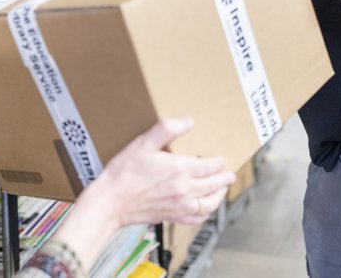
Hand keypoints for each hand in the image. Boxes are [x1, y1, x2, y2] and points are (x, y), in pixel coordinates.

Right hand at [90, 117, 234, 226]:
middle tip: (229, 174)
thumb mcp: (143, 144)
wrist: (111, 202)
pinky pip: (197, 218)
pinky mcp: (172, 217)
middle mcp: (184, 190)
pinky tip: (205, 209)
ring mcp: (180, 206)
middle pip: (213, 184)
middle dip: (224, 178)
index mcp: (179, 170)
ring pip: (209, 203)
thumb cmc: (124, 173)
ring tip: (222, 189)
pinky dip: (206, 213)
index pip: (209, 166)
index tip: (222, 159)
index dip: (218, 162)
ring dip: (219, 196)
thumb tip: (188, 121)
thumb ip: (166, 130)